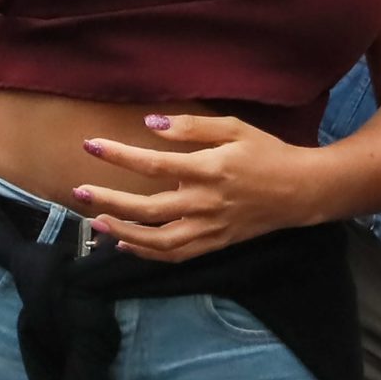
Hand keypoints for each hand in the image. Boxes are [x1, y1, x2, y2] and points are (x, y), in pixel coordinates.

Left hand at [73, 113, 307, 261]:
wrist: (301, 191)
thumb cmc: (267, 152)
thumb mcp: (234, 128)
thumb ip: (191, 127)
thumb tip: (151, 124)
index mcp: (209, 169)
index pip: (154, 164)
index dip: (120, 155)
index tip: (91, 146)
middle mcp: (206, 203)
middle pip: (148, 208)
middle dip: (110, 201)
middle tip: (78, 193)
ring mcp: (210, 228)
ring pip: (159, 240)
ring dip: (124, 232)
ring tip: (97, 221)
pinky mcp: (215, 243)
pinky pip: (176, 255)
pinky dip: (148, 253)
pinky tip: (126, 243)